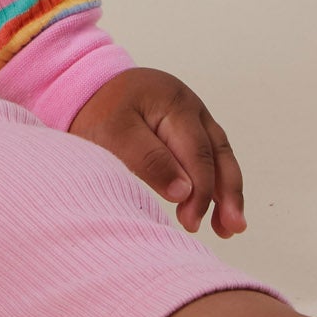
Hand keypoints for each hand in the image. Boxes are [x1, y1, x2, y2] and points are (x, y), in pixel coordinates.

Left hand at [67, 68, 246, 236]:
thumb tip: (186, 191)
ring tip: (230, 227)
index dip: (200, 192)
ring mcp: (192, 115)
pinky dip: (217, 181)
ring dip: (228, 192)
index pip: (197, 154)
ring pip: (220, 155)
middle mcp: (191, 107)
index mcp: (175, 104)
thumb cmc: (98, 111)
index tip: (191, 223)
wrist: (86, 85)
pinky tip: (218, 207)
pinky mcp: (187, 127)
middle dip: (228, 195)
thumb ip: (149, 160)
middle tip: (230, 230)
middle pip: (218, 154)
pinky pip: (210, 155)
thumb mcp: (114, 134)